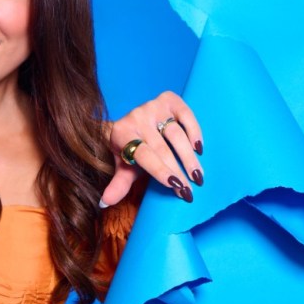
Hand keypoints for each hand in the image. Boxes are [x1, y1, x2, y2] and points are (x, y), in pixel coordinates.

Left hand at [100, 91, 202, 205]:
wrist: (132, 121)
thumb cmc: (131, 149)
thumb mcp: (124, 166)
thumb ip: (118, 184)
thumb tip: (104, 203)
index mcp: (121, 133)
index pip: (143, 154)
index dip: (159, 170)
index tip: (176, 186)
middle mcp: (136, 117)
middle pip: (161, 148)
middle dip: (177, 171)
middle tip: (189, 191)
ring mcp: (152, 106)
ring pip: (175, 134)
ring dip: (189, 157)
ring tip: (197, 176)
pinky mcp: (168, 100)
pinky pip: (185, 114)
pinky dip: (194, 130)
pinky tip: (198, 149)